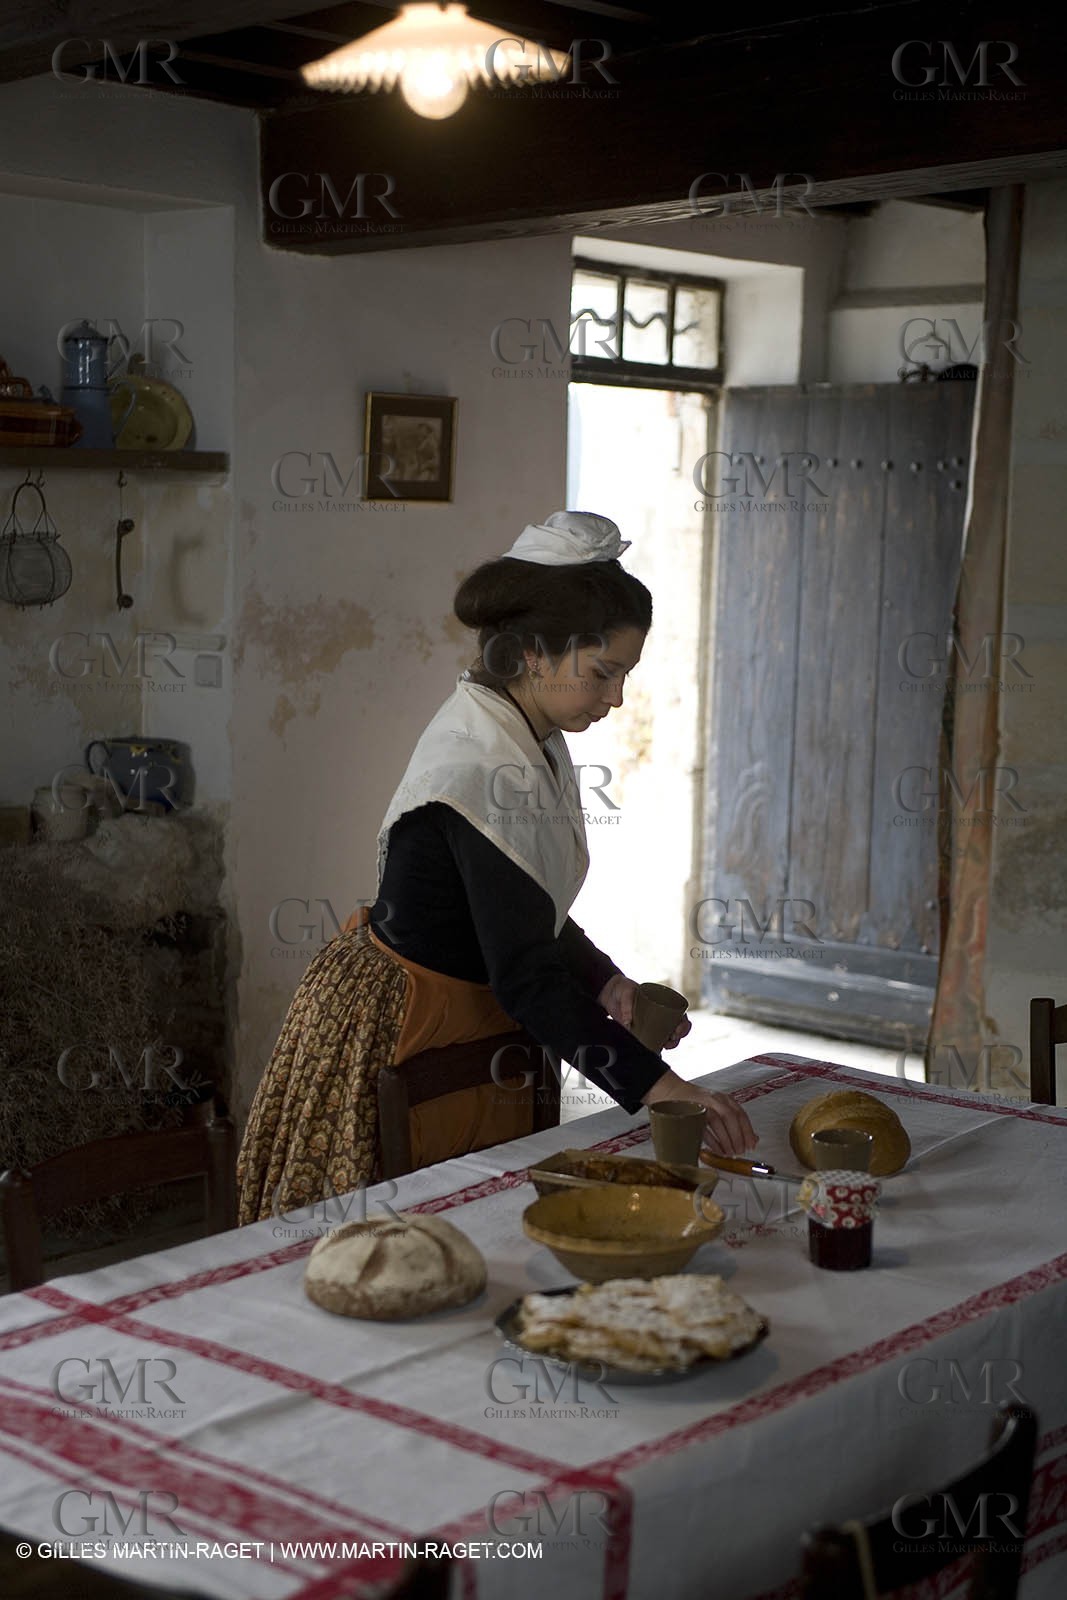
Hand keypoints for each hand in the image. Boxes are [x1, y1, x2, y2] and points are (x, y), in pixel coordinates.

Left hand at [597, 975, 691, 1049]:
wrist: (610, 993)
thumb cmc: (623, 988)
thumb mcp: (626, 991)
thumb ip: (627, 1004)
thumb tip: (628, 1022)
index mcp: (663, 1002)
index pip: (680, 1014)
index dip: (684, 1024)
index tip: (678, 1030)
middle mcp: (660, 1014)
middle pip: (676, 1028)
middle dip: (678, 1037)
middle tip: (671, 1040)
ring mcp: (651, 1024)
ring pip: (667, 1037)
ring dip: (670, 1044)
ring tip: (664, 1046)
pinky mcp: (642, 1031)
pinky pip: (653, 1041)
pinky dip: (656, 1048)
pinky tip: (656, 1052)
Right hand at [641, 1070, 757, 1156]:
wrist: (671, 1091)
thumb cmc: (697, 1104)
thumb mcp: (718, 1109)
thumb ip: (735, 1122)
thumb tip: (753, 1138)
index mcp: (724, 1099)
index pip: (740, 1114)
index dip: (748, 1131)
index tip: (752, 1144)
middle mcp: (715, 1099)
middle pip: (731, 1118)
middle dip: (738, 1137)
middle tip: (740, 1151)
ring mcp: (702, 1104)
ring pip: (718, 1122)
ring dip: (726, 1140)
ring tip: (729, 1153)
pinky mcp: (691, 1112)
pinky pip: (703, 1128)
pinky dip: (712, 1142)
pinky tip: (717, 1150)